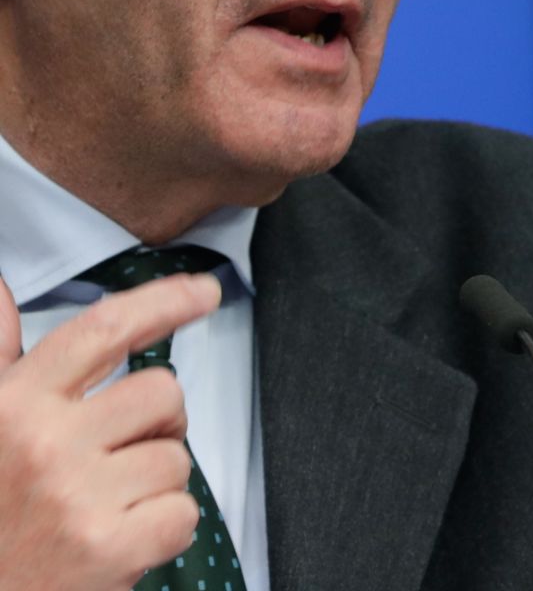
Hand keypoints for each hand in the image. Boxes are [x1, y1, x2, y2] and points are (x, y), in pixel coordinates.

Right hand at [0, 272, 220, 589]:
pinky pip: (182, 513)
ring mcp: (76, 497)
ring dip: (155, 482)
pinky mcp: (106, 550)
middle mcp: (45, 443)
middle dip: (160, 422)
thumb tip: (2, 290)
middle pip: (162, 392)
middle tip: (120, 454)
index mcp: (16, 405)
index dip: (164, 302)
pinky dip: (164, 530)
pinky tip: (120, 540)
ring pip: (176, 457)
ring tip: (106, 505)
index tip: (205, 291)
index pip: (104, 330)